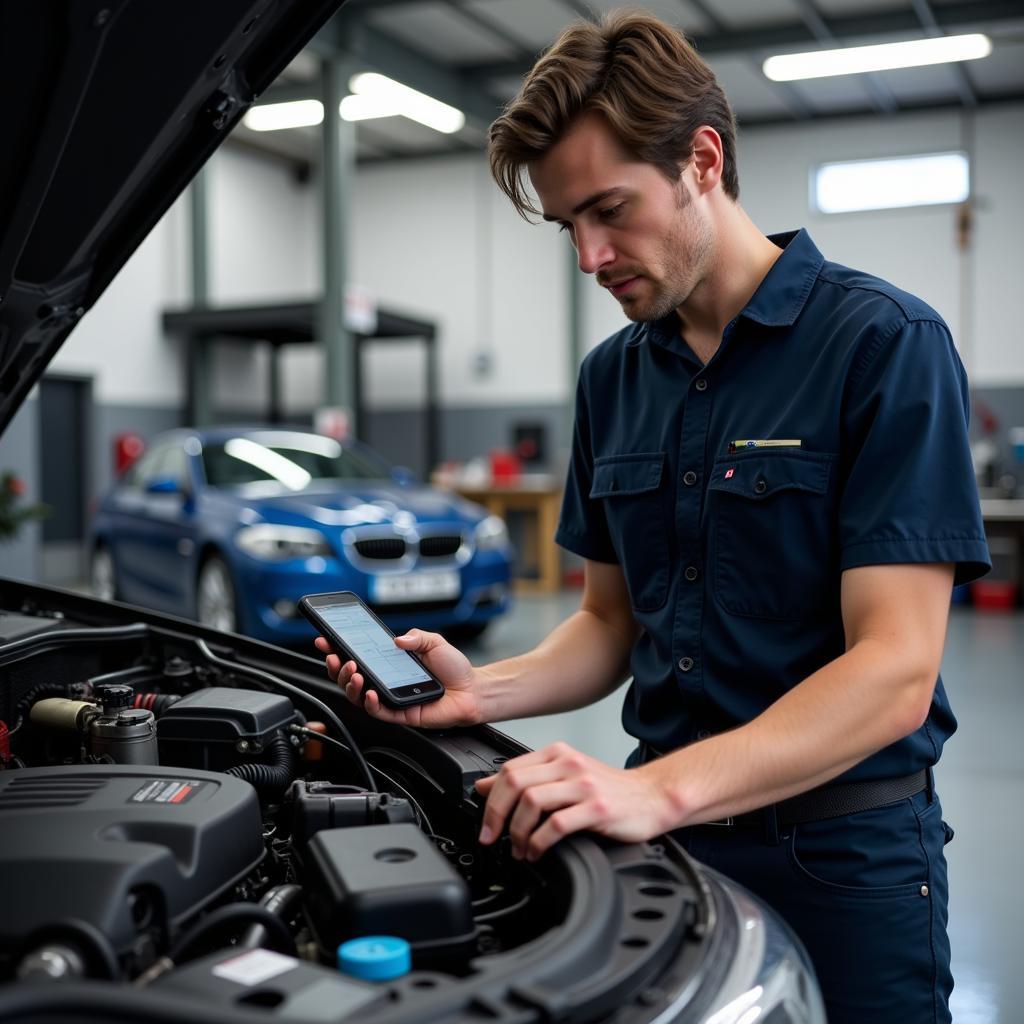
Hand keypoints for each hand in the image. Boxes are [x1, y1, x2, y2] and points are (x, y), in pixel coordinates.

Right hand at [315, 629, 483, 728]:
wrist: (472, 690)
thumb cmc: (454, 669)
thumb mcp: (434, 642)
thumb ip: (416, 637)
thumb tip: (396, 638)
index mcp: (389, 663)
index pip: (358, 656)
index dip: (339, 649)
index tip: (325, 640)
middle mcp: (386, 681)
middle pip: (350, 678)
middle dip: (337, 667)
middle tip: (337, 657)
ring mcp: (391, 698)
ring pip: (359, 696)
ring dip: (350, 684)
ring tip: (354, 672)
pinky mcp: (400, 714)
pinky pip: (379, 713)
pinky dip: (371, 704)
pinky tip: (371, 693)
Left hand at [474, 742, 675, 860]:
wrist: (653, 796)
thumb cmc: (610, 789)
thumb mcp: (565, 776)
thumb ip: (528, 779)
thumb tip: (485, 786)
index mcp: (558, 754)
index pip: (509, 769)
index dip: (490, 798)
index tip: (485, 823)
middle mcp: (569, 764)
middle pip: (515, 784)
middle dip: (496, 815)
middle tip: (492, 838)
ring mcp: (584, 785)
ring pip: (532, 802)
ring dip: (517, 832)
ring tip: (519, 849)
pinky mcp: (598, 808)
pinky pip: (556, 825)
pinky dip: (539, 842)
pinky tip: (538, 853)